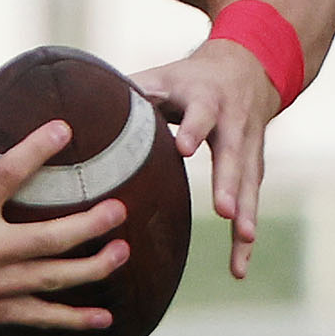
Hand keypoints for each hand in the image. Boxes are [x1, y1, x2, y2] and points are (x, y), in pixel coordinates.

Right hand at [0, 116, 126, 335]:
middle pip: (48, 238)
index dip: (37, 149)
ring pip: (53, 277)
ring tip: (123, 251)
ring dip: (94, 267)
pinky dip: (73, 320)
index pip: (7, 175)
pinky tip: (105, 317)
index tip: (65, 129)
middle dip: (89, 224)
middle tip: (119, 209)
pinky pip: (40, 317)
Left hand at [133, 40, 274, 281]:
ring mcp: (248, 149)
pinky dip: (246, 237)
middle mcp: (233, 125)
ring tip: (243, 241)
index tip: (185, 148)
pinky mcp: (254, 170)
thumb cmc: (189, 80)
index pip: (201, 114)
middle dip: (229, 183)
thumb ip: (132, 90)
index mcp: (207, 100)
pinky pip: (251, 204)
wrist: (247, 69)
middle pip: (233, 156)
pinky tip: (239, 267)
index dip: (194, 129)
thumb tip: (80, 97)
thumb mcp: (163, 77)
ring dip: (246, 214)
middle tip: (224, 211)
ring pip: (249, 184)